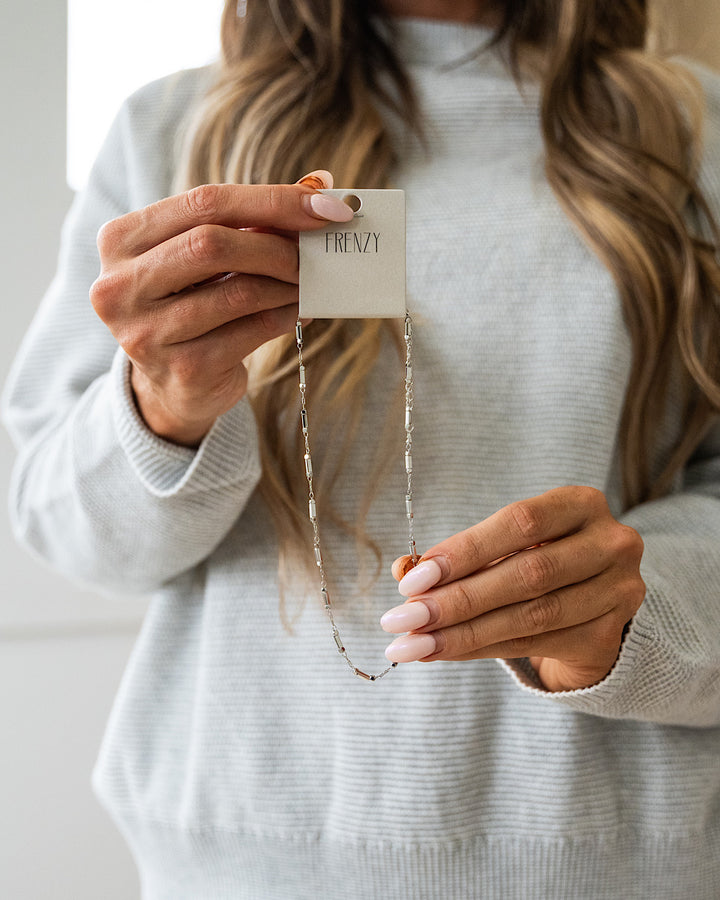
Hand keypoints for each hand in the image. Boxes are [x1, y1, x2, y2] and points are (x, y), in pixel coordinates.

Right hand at [90, 171, 352, 445]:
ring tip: (309, 281)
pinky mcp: (184, 369)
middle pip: (213, 245)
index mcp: (120, 240)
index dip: (272, 200)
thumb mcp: (202, 257)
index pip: (204, 202)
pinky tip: (300, 310)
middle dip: (277, 245)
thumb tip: (319, 186)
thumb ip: (247, 219)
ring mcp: (148, 333)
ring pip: (238, 292)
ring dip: (286, 284)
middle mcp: (121, 286)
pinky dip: (286, 316)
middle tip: (316, 251)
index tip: (327, 204)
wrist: (171, 385)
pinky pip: (252, 331)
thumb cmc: (191, 304)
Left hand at [381, 486, 644, 690]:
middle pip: (527, 575)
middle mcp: (611, 544)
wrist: (596, 603)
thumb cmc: (539, 558)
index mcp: (582, 504)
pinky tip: (442, 652)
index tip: (413, 580)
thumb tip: (405, 569)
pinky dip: (481, 649)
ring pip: (530, 616)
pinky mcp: (609, 636)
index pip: (520, 522)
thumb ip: (460, 554)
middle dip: (457, 599)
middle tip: (403, 619)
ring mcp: (618, 592)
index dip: (465, 551)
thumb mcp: (507, 543)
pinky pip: (535, 645)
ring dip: (462, 633)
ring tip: (413, 644)